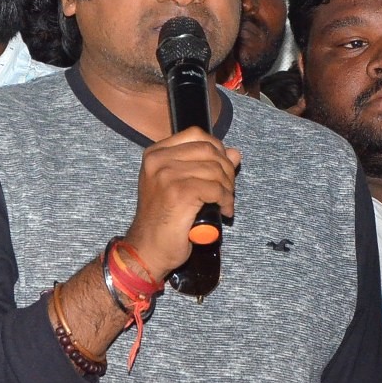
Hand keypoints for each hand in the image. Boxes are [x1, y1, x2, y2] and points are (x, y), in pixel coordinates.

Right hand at [124, 127, 240, 278]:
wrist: (147, 248)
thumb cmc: (163, 220)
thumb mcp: (181, 185)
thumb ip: (205, 165)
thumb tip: (234, 152)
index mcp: (155, 154)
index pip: (196, 134)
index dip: (217, 149)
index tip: (222, 169)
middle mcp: (158, 160)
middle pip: (209, 150)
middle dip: (226, 170)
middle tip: (227, 190)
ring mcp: (167, 175)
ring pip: (216, 170)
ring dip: (228, 188)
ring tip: (224, 203)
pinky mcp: (179, 192)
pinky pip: (216, 188)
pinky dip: (226, 200)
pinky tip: (223, 211)